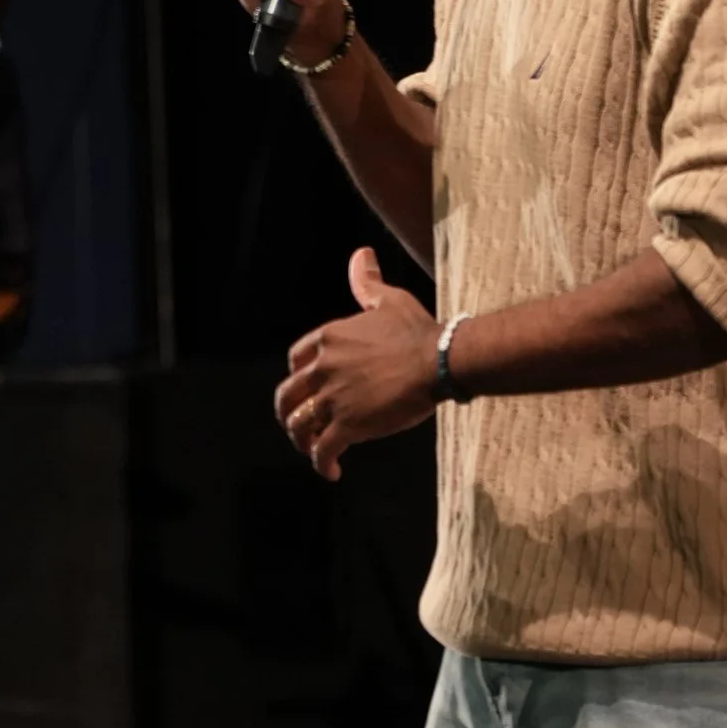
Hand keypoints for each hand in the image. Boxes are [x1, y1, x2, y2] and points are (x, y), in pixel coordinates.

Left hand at [275, 246, 436, 480]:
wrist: (438, 360)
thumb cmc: (418, 331)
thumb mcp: (389, 301)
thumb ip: (367, 283)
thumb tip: (361, 255)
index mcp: (329, 338)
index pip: (296, 359)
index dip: (298, 376)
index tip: (308, 388)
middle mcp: (323, 368)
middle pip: (287, 395)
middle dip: (289, 413)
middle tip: (299, 426)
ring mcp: (332, 398)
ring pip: (299, 425)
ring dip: (302, 441)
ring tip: (314, 451)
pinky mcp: (347, 426)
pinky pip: (323, 450)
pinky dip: (322, 464)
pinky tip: (332, 472)